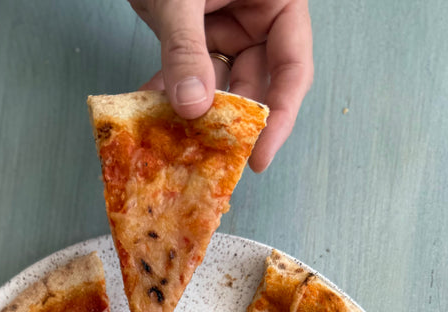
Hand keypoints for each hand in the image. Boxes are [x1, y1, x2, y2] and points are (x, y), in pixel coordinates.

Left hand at [131, 0, 312, 171]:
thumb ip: (185, 48)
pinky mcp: (195, 33)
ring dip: (197, 113)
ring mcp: (226, 25)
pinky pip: (190, 73)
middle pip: (255, 83)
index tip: (260, 157)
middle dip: (232, 122)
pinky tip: (155, 115)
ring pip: (219, 84)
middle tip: (212, 159)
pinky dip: (172, 93)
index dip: (280, 115)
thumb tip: (192, 107)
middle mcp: (257, 16)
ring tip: (179, 144)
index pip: (292, 67)